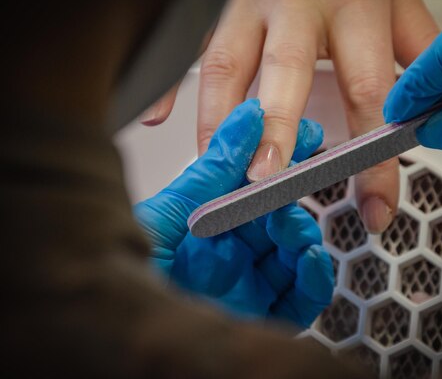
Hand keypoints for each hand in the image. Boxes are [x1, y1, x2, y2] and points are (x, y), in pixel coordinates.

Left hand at [134, 99, 333, 326]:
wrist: (117, 331)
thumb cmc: (126, 276)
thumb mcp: (169, 213)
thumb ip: (212, 169)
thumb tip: (245, 118)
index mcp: (208, 225)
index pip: (255, 188)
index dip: (281, 162)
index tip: (305, 137)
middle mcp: (231, 255)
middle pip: (279, 221)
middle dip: (291, 200)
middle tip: (292, 185)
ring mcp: (247, 287)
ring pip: (296, 256)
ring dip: (303, 236)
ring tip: (292, 227)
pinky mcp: (260, 319)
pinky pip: (301, 300)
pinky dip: (315, 280)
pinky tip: (311, 259)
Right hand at [142, 0, 439, 233]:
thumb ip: (424, 44)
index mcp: (353, 1)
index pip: (367, 90)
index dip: (373, 156)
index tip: (375, 208)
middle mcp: (298, 1)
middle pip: (283, 74)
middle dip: (272, 133)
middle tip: (266, 185)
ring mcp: (251, 0)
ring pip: (224, 63)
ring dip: (218, 124)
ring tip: (218, 174)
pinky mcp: (220, 0)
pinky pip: (190, 41)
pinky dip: (167, 83)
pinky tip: (156, 118)